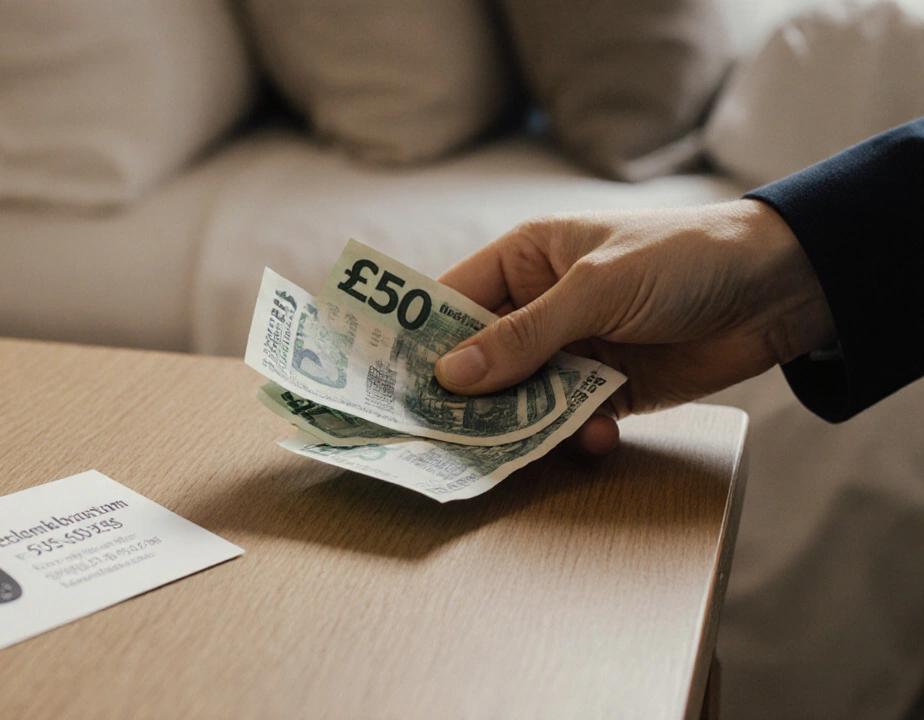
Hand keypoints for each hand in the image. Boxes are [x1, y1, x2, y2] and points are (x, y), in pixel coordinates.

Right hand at [433, 200, 836, 453]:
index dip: (418, 339)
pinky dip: (576, 434)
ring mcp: (574, 350)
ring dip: (521, 422)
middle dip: (466, 396)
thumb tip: (451, 375)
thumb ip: (525, 335)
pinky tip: (597, 435)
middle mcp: (541, 306)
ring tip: (515, 448)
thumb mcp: (596, 289)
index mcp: (526, 260)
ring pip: (522, 397)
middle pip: (481, 359)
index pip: (452, 301)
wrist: (782, 288)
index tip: (389, 383)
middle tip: (440, 435)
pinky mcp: (610, 389)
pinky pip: (570, 419)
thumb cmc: (683, 259)